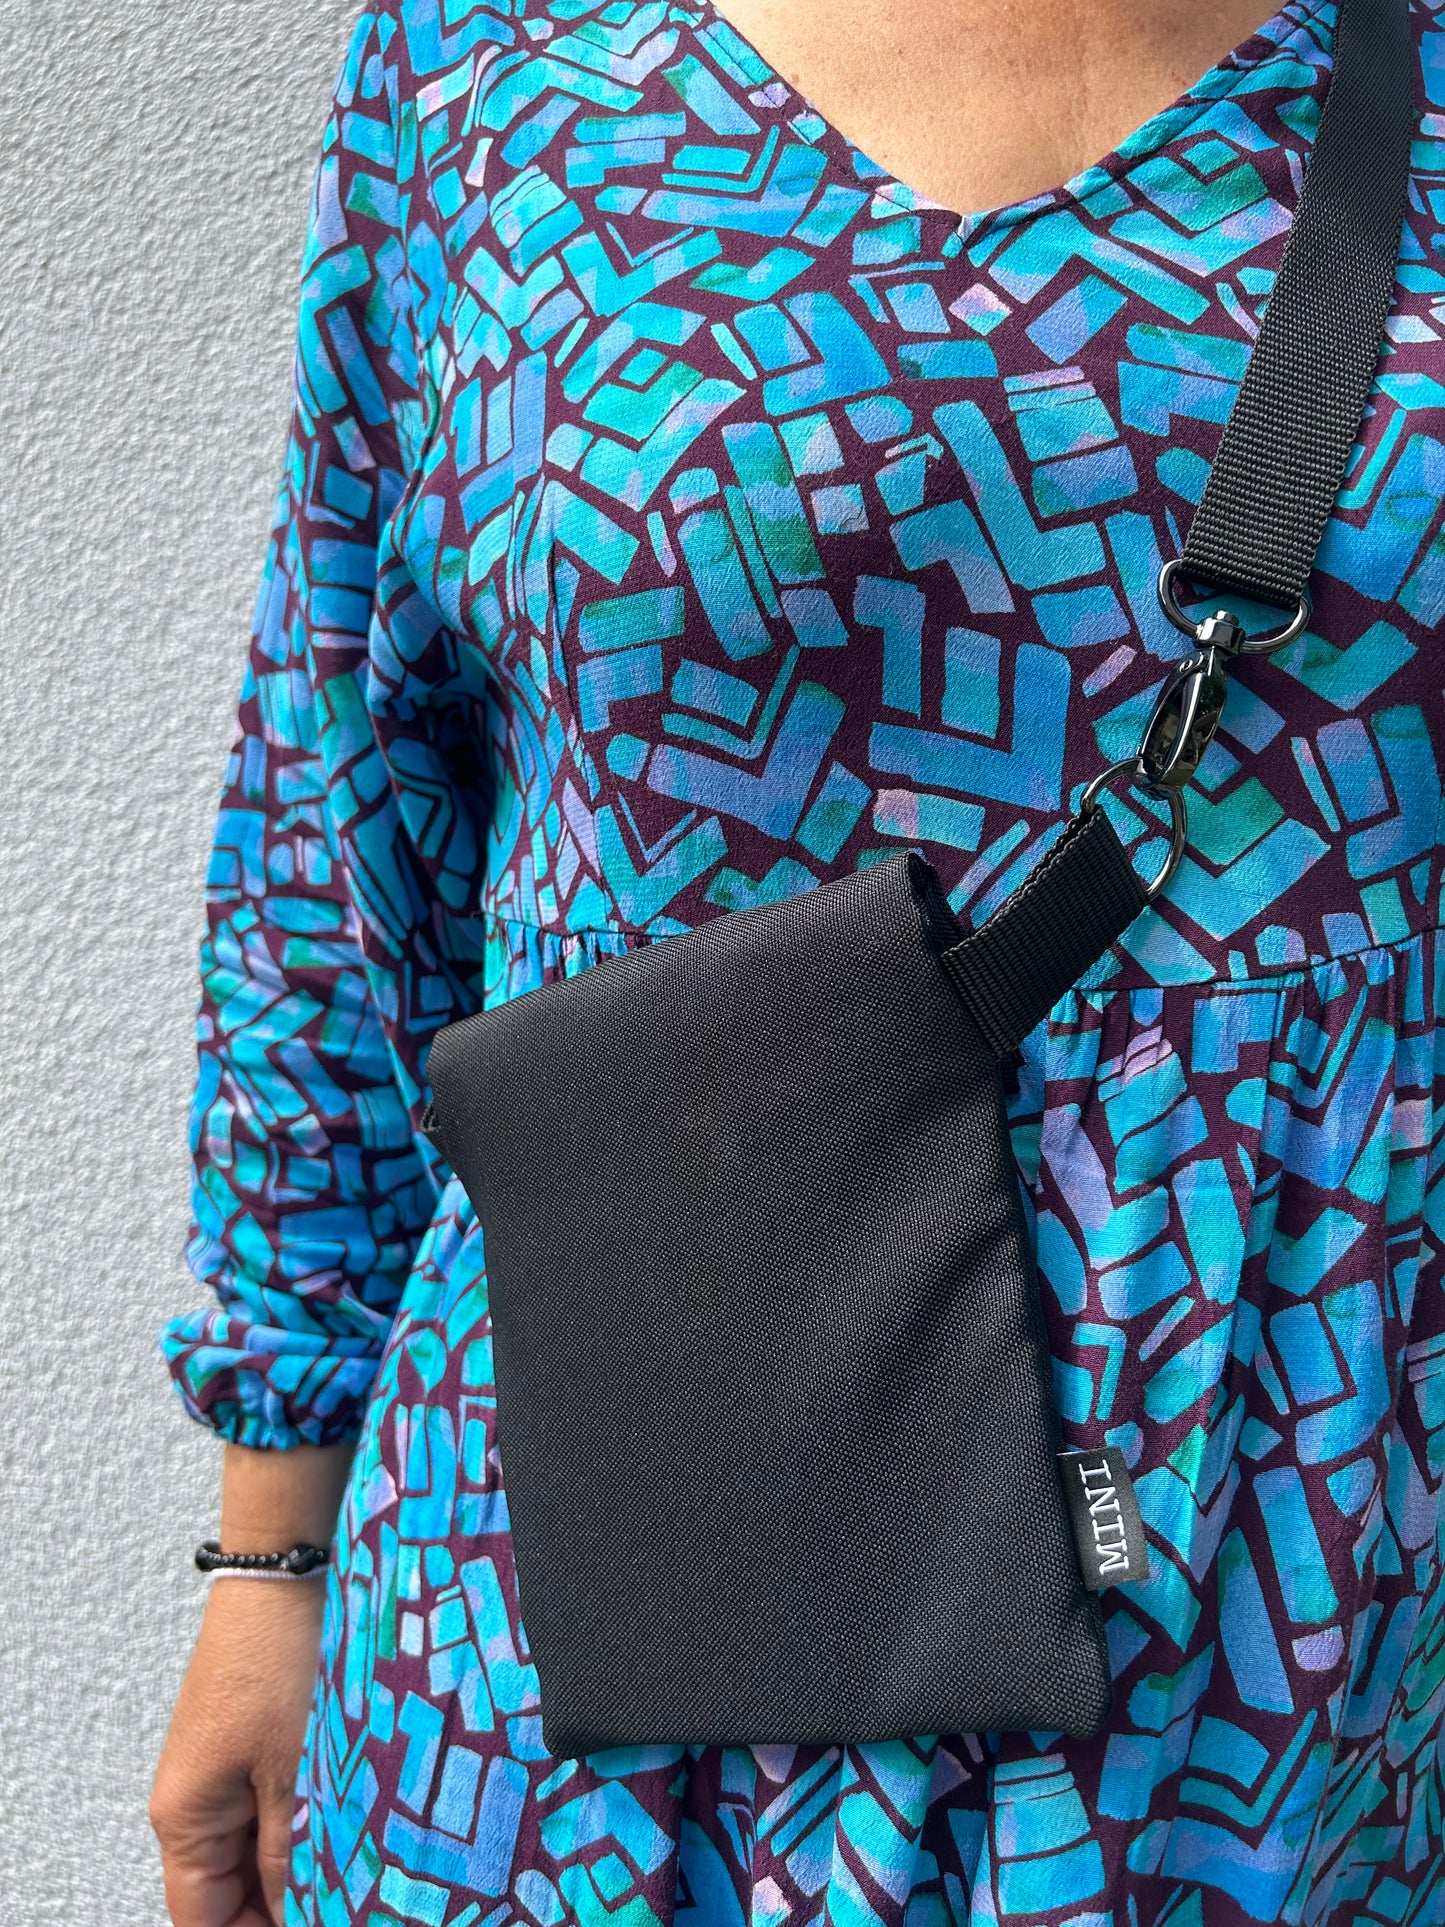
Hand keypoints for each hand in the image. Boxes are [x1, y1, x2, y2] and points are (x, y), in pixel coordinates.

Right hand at [150, 1578, 325, 1926]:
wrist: (284, 1571)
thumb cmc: (279, 1657)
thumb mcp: (295, 1774)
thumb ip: (290, 1859)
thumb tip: (295, 1917)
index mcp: (182, 1819)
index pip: (204, 1920)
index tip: (319, 1924)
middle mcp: (189, 1799)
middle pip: (230, 1887)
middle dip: (285, 1898)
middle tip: (347, 1894)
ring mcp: (217, 1767)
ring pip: (255, 1844)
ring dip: (298, 1856)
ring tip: (353, 1856)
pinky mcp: (246, 1738)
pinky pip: (268, 1800)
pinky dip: (301, 1815)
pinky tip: (344, 1811)